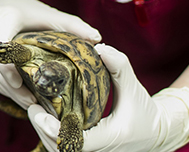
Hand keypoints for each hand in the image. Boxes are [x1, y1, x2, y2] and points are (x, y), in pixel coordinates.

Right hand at [0, 0, 101, 108]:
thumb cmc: (16, 7)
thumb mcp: (41, 11)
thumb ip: (68, 24)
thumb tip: (96, 38)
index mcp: (0, 19)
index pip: (2, 51)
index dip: (11, 73)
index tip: (27, 87)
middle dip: (16, 91)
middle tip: (37, 105)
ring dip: (10, 93)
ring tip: (32, 105)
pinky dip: (4, 89)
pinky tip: (20, 97)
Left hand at [28, 44, 188, 151]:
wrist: (156, 132)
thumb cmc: (145, 110)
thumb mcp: (134, 87)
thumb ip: (119, 67)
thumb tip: (100, 47)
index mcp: (111, 138)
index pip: (76, 143)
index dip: (54, 131)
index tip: (39, 113)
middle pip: (61, 149)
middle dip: (43, 130)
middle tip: (32, 108)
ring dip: (45, 135)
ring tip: (35, 112)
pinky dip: (52, 139)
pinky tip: (44, 121)